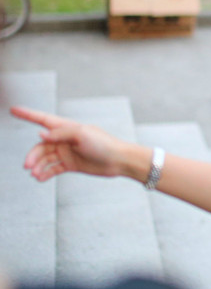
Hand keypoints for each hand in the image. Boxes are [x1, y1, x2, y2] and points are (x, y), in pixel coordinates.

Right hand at [12, 106, 131, 181]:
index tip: (13, 110)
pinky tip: (40, 178)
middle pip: (41, 146)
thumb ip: (60, 134)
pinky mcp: (71, 164)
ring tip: (35, 174)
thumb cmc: (103, 144)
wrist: (118, 161)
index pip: (43, 120)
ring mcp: (67, 152)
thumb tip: (41, 135)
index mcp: (67, 128)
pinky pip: (53, 168)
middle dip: (33, 155)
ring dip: (38, 166)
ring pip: (45, 158)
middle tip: (27, 166)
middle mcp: (65, 139)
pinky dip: (45, 173)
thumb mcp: (82, 135)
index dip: (27, 114)